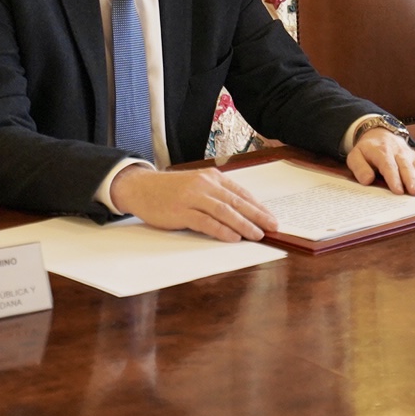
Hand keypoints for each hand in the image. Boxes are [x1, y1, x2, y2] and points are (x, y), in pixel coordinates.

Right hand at [109, 164, 277, 241]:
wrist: (141, 188)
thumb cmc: (171, 190)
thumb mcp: (197, 185)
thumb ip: (216, 194)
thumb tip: (242, 212)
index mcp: (212, 177)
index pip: (241, 193)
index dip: (258, 206)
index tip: (271, 217)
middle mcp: (205, 185)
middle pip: (237, 202)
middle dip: (257, 216)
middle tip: (273, 227)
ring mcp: (193, 197)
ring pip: (225, 211)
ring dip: (243, 224)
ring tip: (257, 235)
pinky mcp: (181, 211)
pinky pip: (206, 222)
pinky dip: (222, 230)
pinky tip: (233, 238)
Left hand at [347, 128, 414, 195]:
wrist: (379, 132)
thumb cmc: (367, 149)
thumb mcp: (355, 156)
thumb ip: (359, 168)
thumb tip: (367, 180)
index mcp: (383, 153)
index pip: (389, 166)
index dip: (394, 178)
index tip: (398, 190)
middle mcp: (400, 154)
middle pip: (407, 168)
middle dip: (413, 181)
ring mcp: (412, 157)